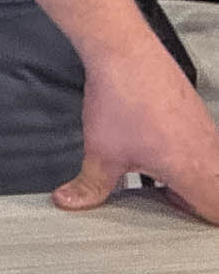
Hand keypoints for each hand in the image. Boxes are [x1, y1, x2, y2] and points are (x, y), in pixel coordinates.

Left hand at [56, 41, 218, 221]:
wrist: (126, 53)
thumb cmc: (122, 102)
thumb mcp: (102, 153)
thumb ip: (91, 186)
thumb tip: (70, 202)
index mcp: (196, 173)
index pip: (217, 213)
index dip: (199, 220)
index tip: (175, 220)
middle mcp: (210, 155)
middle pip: (216, 192)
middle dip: (193, 201)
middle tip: (163, 200)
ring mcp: (208, 132)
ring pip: (210, 168)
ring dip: (188, 177)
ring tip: (155, 177)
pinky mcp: (197, 115)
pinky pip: (203, 146)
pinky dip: (184, 154)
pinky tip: (153, 148)